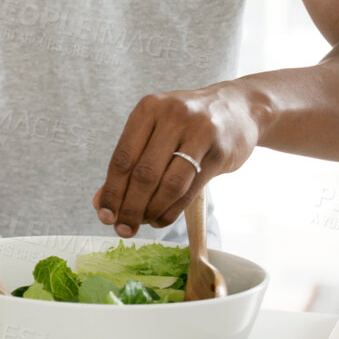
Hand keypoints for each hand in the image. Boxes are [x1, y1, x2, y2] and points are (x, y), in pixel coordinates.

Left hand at [93, 82, 264, 237]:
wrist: (238, 109)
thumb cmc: (186, 125)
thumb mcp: (154, 132)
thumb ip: (128, 164)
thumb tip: (100, 203)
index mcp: (148, 108)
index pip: (123, 158)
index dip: (111, 191)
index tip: (104, 215)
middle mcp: (172, 117)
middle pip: (144, 174)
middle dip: (130, 207)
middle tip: (122, 229)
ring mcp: (199, 132)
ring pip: (169, 184)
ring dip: (151, 211)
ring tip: (142, 223)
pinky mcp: (220, 152)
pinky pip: (190, 190)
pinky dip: (171, 211)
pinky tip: (160, 219)